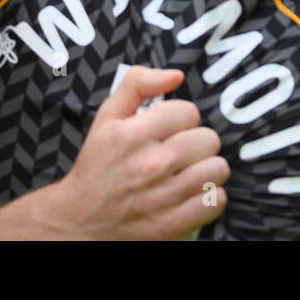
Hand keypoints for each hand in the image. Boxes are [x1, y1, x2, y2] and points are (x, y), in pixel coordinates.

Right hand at [44, 67, 228, 239]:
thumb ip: (138, 83)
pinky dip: (209, 195)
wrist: (82, 218)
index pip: (189, 112)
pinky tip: (192, 192)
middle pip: (208, 139)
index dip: (181, 117)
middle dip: (195, 141)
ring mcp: (164, 197)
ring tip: (188, 170)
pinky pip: (217, 200)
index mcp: (134, 135)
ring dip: (206, 167)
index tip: (169, 128)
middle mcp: (151, 165)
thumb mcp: (107, 116)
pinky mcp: (173, 224)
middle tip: (179, 150)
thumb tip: (175, 75)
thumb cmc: (98, 164)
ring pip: (217, 168)